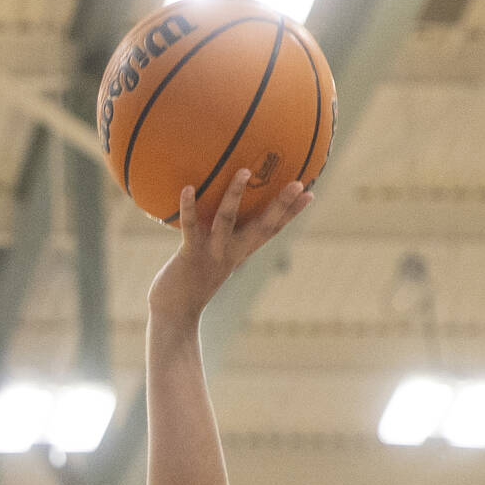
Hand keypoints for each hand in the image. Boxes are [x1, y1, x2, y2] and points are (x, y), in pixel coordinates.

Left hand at [147, 171, 312, 324]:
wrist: (175, 313)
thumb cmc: (191, 283)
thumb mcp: (212, 260)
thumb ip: (219, 241)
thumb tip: (219, 216)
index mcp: (239, 253)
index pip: (271, 231)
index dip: (291, 214)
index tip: (310, 194)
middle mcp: (231, 252)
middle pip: (261, 227)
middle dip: (280, 206)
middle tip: (298, 183)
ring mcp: (212, 252)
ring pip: (227, 220)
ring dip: (235, 196)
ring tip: (244, 171)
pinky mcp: (190, 254)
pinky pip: (190, 226)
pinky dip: (189, 207)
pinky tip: (187, 187)